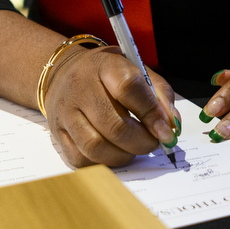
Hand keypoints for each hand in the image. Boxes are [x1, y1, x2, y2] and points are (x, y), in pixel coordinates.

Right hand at [43, 47, 180, 167]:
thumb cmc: (106, 75)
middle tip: (153, 143)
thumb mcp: (135, 69)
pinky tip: (112, 151)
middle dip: (142, 142)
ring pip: (97, 147)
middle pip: (115, 126)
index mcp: (104, 66)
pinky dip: (103, 162)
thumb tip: (171, 125)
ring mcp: (65, 112)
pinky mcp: (57, 133)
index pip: (129, 89)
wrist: (63, 74)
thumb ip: (159, 94)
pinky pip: (81, 159)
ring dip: (123, 155)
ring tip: (133, 148)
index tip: (166, 131)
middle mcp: (80, 88)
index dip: (151, 113)